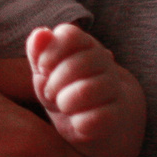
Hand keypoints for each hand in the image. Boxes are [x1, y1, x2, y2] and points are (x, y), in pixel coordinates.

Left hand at [29, 23, 147, 156]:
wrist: (98, 124)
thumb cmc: (65, 91)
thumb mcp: (46, 72)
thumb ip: (38, 52)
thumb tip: (40, 33)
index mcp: (85, 45)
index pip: (70, 34)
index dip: (51, 51)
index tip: (43, 68)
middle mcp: (105, 62)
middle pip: (77, 64)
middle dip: (54, 82)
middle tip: (50, 93)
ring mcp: (114, 88)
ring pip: (86, 91)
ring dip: (65, 102)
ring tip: (63, 106)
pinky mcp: (117, 115)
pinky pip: (93, 118)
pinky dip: (78, 123)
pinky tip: (78, 123)